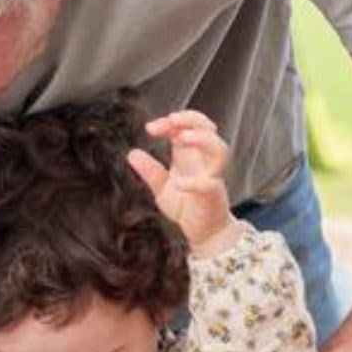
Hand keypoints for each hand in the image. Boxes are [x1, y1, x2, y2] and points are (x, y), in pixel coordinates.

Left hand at [126, 110, 240, 253]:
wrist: (203, 232)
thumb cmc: (186, 207)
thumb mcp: (162, 188)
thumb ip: (150, 171)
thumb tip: (132, 153)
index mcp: (190, 156)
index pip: (186, 128)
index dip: (171, 122)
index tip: (150, 128)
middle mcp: (204, 162)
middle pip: (208, 129)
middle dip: (191, 119)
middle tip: (170, 120)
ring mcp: (211, 177)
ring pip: (219, 150)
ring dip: (203, 140)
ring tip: (181, 138)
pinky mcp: (213, 196)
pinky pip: (209, 185)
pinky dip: (195, 182)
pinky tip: (179, 183)